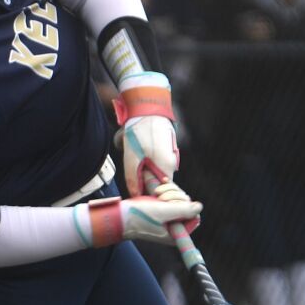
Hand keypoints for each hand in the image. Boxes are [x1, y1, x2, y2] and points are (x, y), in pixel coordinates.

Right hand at [78, 180, 201, 247]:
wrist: (119, 215)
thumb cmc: (138, 216)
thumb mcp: (162, 212)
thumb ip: (183, 209)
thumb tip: (199, 207)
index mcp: (176, 233)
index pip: (193, 216)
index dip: (186, 204)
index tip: (171, 201)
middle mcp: (173, 227)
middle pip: (187, 205)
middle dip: (175, 196)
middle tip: (160, 196)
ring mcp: (167, 218)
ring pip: (179, 199)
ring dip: (169, 192)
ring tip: (156, 193)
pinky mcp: (161, 210)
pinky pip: (170, 198)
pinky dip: (166, 191)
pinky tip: (158, 188)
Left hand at [114, 72, 178, 194]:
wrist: (148, 108)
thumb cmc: (139, 132)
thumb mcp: (131, 157)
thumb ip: (133, 178)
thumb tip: (135, 194)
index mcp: (166, 167)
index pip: (162, 192)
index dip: (150, 195)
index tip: (139, 194)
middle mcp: (172, 163)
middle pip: (160, 183)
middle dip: (147, 183)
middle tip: (134, 177)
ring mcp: (170, 156)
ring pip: (158, 172)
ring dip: (146, 172)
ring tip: (136, 161)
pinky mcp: (166, 150)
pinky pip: (158, 163)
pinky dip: (149, 164)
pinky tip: (140, 154)